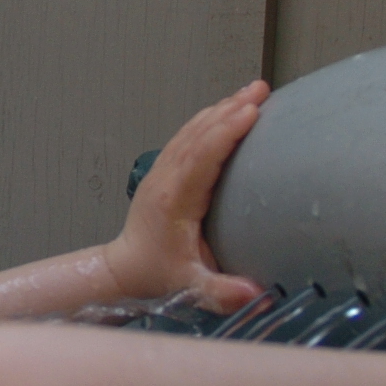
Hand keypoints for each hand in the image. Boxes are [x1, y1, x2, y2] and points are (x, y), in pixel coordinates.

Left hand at [103, 81, 270, 311]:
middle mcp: (166, 179)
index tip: (251, 112)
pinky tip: (227, 110)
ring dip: (221, 108)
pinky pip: (188, 136)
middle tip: (261, 90)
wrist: (123, 269)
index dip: (226, 131)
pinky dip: (209, 119)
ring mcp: (162, 172)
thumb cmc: (156, 275)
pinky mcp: (164, 172)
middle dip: (230, 108)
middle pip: (199, 133)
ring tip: (252, 91)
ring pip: (193, 129)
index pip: (201, 155)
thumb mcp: (189, 289)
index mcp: (174, 200)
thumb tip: (258, 295)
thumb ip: (221, 292)